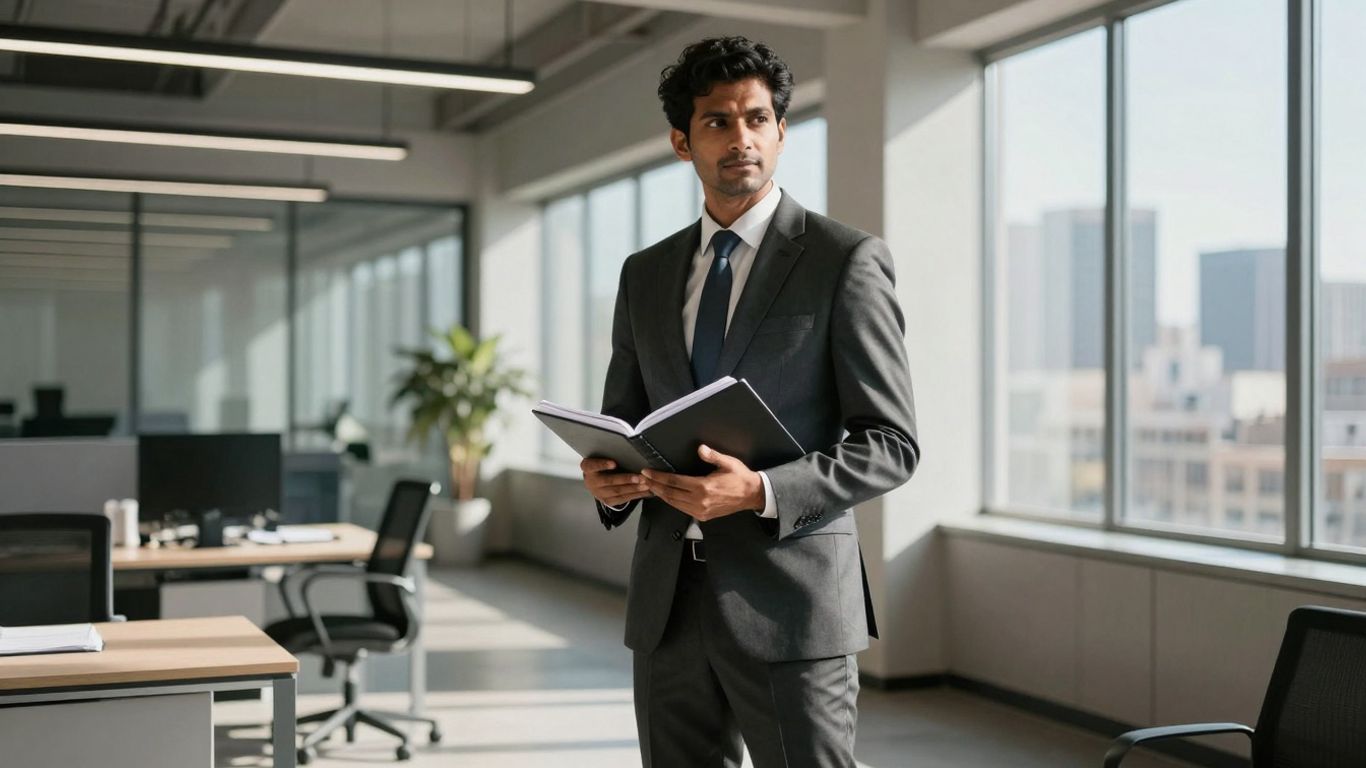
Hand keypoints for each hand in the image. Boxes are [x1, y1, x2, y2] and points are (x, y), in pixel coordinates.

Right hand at [581, 458, 651, 506]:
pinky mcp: (607, 501)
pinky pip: (622, 499)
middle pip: (608, 481)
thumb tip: (628, 448)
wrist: (595, 481)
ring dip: (633, 488)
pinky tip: (644, 491)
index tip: (613, 463)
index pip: (592, 465)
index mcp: (587, 467)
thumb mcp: (601, 457)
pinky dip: (635, 495)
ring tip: (645, 484)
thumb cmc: (602, 465)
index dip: (602, 465)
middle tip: (639, 477)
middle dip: (625, 479)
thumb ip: (611, 455)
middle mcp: (591, 482)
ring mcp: (598, 493)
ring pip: (617, 491)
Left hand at [642, 444, 764, 522]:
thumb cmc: (740, 477)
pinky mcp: (703, 516)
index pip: (674, 481)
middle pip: (670, 493)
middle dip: (655, 486)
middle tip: (643, 479)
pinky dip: (671, 502)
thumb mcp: (728, 462)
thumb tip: (700, 448)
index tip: (647, 472)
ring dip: (661, 495)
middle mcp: (700, 501)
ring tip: (650, 487)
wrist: (752, 495)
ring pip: (674, 503)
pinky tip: (666, 496)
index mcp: (704, 486)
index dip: (659, 476)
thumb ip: (712, 456)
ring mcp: (701, 510)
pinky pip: (682, 509)